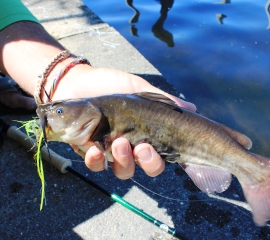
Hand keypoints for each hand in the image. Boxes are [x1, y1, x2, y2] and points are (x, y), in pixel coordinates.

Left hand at [57, 65, 195, 178]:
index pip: (158, 157)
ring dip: (122, 161)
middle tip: (140, 148)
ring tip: (117, 143)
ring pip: (122, 171)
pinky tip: (94, 148)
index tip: (152, 146)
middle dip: (145, 162)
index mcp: (143, 135)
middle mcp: (129, 148)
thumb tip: (191, 108)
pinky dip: (96, 161)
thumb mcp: (137, 87)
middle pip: (143, 169)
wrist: (77, 81)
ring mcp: (108, 152)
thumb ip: (161, 99)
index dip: (157, 160)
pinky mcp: (88, 152)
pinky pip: (95, 166)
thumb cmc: (110, 84)